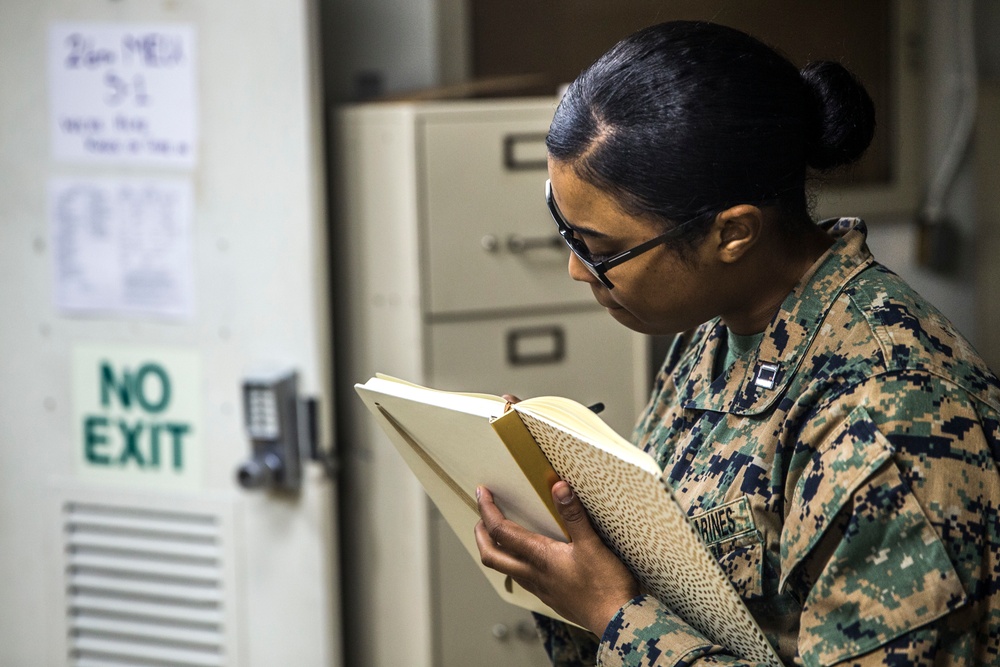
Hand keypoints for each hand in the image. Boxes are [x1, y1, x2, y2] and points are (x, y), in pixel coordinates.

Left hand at [475, 481, 639, 635]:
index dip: (487, 510)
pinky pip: (522, 579)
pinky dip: (515, 564)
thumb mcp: (592, 544)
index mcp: (539, 557)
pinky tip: (529, 559)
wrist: (616, 621)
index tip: (482, 493)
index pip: (501, 531)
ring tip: (499, 535)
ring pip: (505, 569)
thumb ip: (574, 515)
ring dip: (496, 550)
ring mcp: (540, 588)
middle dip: (480, 535)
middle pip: (491, 556)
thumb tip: (559, 487)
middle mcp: (533, 574)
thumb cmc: (605, 585)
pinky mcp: (551, 597)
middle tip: (481, 517)